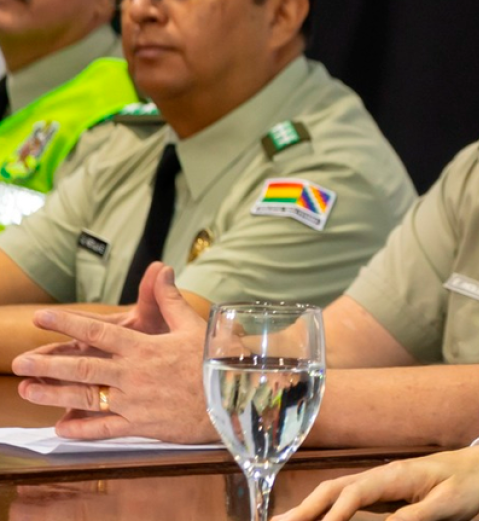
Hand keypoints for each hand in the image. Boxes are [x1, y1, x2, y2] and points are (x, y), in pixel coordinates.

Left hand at [10, 263, 216, 442]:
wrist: (235, 398)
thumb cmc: (216, 360)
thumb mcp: (193, 325)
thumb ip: (170, 299)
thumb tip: (163, 269)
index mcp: (144, 347)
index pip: (98, 332)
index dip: (67, 323)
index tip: (41, 317)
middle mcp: (133, 374)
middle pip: (82, 367)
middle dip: (48, 363)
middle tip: (19, 361)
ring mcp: (134, 401)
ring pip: (86, 397)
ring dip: (54, 394)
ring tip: (28, 389)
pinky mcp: (142, 425)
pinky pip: (105, 429)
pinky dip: (82, 429)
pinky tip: (62, 428)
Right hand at [274, 444, 478, 520]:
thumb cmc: (465, 484)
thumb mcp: (447, 504)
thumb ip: (416, 516)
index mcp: (395, 475)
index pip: (356, 491)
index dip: (335, 511)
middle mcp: (379, 476)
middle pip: (333, 489)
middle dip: (305, 508)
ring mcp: (377, 484)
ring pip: (333, 494)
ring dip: (307, 509)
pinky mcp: (379, 495)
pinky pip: (343, 502)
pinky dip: (322, 511)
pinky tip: (308, 520)